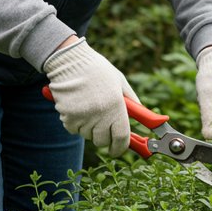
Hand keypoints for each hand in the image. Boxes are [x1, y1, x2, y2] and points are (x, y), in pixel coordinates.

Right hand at [43, 38, 137, 157]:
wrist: (69, 60)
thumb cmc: (97, 70)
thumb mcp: (120, 82)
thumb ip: (132, 101)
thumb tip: (144, 117)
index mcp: (116, 106)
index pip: (121, 138)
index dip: (120, 148)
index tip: (118, 150)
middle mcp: (100, 114)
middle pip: (103, 141)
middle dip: (104, 138)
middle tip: (102, 125)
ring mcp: (82, 117)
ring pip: (87, 136)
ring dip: (89, 129)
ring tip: (89, 108)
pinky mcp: (67, 116)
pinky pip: (73, 129)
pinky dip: (75, 123)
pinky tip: (77, 107)